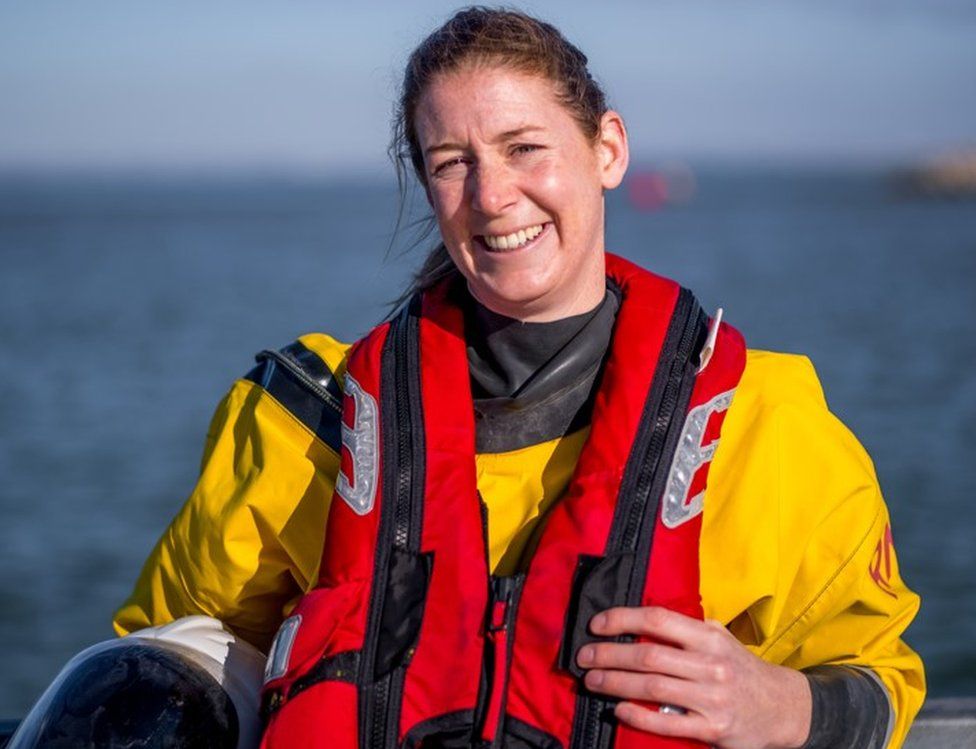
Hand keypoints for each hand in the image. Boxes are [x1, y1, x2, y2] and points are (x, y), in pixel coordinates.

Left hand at [575, 606, 810, 748]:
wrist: (782, 707)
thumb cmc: (741, 668)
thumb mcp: (720, 637)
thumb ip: (686, 628)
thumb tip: (641, 619)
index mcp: (708, 637)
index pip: (657, 620)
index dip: (622, 619)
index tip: (596, 624)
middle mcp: (710, 665)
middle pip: (648, 656)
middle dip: (608, 655)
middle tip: (584, 656)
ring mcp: (711, 699)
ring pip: (652, 688)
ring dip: (615, 683)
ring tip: (592, 680)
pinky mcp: (713, 729)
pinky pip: (667, 723)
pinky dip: (639, 716)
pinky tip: (619, 708)